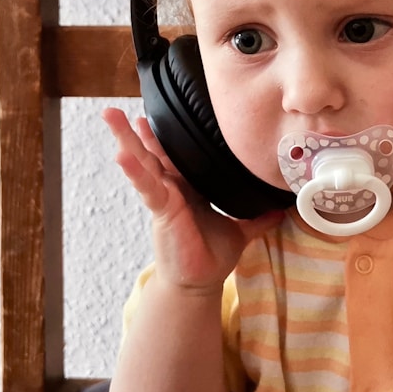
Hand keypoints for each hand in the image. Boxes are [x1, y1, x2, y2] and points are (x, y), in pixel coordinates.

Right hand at [102, 107, 282, 291]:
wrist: (200, 282)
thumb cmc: (212, 256)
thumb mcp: (241, 230)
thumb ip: (259, 217)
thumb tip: (281, 208)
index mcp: (189, 188)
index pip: (176, 155)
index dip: (166, 135)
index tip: (157, 113)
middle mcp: (172, 189)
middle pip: (152, 154)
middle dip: (135, 132)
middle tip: (117, 109)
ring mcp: (164, 198)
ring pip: (143, 163)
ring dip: (126, 140)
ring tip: (111, 117)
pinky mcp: (161, 210)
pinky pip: (148, 187)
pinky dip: (136, 171)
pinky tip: (122, 155)